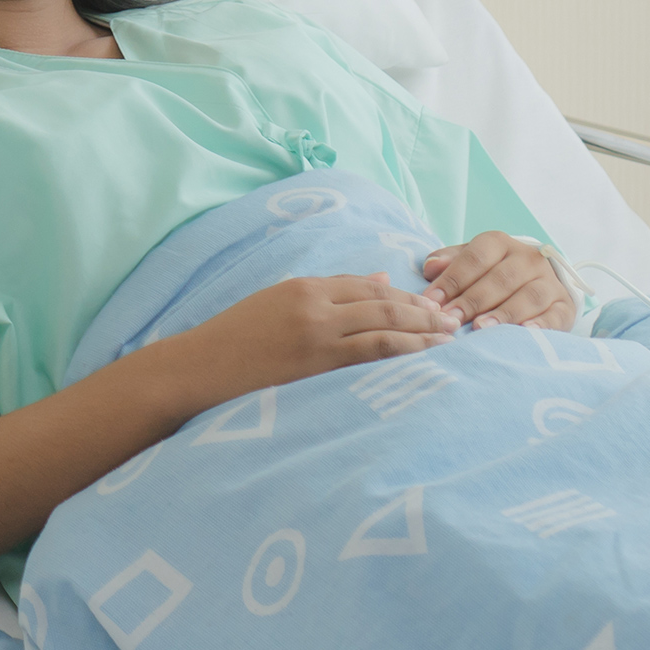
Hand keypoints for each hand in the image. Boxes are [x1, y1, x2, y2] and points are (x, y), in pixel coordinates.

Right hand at [176, 272, 459, 400]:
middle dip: (422, 311)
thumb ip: (325, 295)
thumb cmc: (231, 340)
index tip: (428, 305)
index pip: (366, 285)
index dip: (403, 295)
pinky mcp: (315, 366)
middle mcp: (315, 305)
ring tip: (448, 340)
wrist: (197, 368)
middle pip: (383, 303)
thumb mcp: (274, 304)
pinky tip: (421, 359)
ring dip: (421, 333)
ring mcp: (317, 335)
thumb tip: (379, 281)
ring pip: (384, 327)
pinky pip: (369, 356)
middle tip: (451, 321)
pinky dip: (401, 354)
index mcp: (304, 287)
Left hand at [421, 232, 575, 330]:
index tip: (432, 300)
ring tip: (481, 328)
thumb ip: (449, 262)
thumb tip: (430, 268)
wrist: (537, 281)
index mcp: (500, 243)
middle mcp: (528, 259)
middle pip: (500, 278)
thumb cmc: (491, 273)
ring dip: (503, 313)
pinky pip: (555, 315)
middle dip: (473, 300)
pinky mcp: (564, 306)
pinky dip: (541, 324)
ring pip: (528, 296)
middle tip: (451, 318)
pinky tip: (524, 333)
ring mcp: (549, 282)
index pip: (476, 257)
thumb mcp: (469, 262)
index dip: (453, 279)